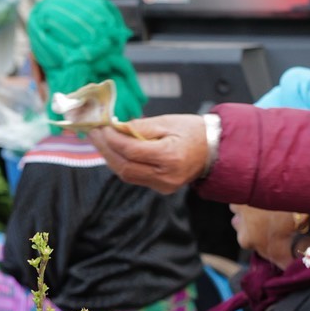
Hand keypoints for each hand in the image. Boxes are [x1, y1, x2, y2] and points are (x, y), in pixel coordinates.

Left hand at [90, 114, 211, 192]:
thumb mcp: (168, 122)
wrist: (214, 150)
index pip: (131, 150)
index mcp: (170, 156)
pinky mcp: (161, 189)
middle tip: (94, 133)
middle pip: (125, 166)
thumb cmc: (194, 132)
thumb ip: (140, 127)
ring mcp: (163, 185)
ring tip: (101, 141)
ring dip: (110, 158)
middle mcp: (166, 176)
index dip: (112, 138)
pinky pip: (135, 178)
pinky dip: (122, 164)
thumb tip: (115, 127)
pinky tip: (115, 151)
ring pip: (126, 175)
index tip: (102, 126)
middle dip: (105, 149)